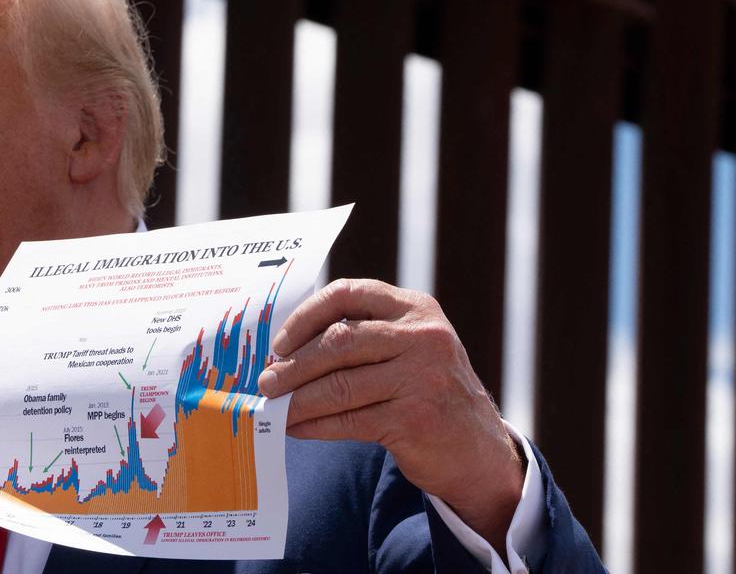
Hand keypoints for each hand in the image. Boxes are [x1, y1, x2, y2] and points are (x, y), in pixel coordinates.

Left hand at [257, 279, 522, 551]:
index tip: (279, 342)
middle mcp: (423, 336)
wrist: (478, 451)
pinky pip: (348, 419)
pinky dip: (315, 425)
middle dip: (294, 364)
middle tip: (266, 381)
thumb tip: (284, 351)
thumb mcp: (407, 349)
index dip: (306, 316)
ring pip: (339, 384)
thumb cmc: (426, 393)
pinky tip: (296, 428)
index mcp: (416, 308)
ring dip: (297, 399)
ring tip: (274, 408)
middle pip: (339, 341)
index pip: (348, 293)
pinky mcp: (414, 419)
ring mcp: (422, 377)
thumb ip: (362, 337)